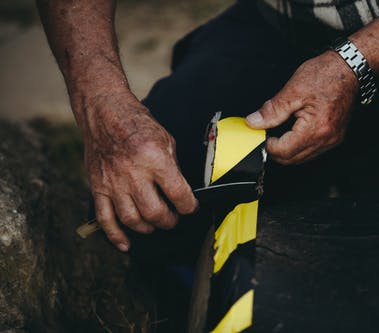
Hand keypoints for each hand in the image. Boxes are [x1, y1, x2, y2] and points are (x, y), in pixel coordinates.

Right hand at [82, 92, 197, 251]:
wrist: (105, 113)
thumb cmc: (137, 124)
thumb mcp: (166, 140)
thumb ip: (173, 167)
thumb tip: (181, 191)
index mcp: (155, 160)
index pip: (179, 195)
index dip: (189, 206)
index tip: (191, 207)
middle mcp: (134, 174)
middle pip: (155, 213)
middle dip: (170, 221)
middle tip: (174, 218)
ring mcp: (113, 183)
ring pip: (132, 220)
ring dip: (148, 228)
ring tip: (155, 224)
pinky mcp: (98, 187)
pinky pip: (105, 219)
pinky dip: (115, 236)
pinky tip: (126, 244)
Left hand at [246, 51, 358, 164]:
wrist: (350, 68)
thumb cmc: (326, 74)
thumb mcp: (293, 90)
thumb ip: (272, 110)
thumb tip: (254, 122)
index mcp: (316, 129)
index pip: (284, 152)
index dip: (268, 145)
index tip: (261, 133)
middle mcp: (326, 139)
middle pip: (292, 160)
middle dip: (276, 150)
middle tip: (266, 133)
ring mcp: (332, 140)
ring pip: (302, 158)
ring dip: (287, 149)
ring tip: (278, 131)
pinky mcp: (335, 137)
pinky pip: (312, 151)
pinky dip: (298, 146)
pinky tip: (292, 132)